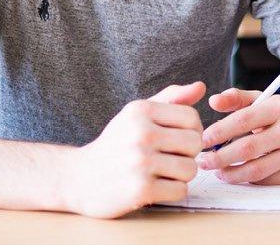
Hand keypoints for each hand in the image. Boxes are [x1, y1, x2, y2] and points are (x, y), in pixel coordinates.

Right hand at [62, 81, 207, 217]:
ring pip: (191, 169)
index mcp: (141, 110)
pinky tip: (154, 187)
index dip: (190, 131)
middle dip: (187, 154)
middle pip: (195, 143)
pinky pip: (180, 191)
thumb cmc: (116, 145)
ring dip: (180, 175)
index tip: (176, 140)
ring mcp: (140, 162)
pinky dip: (171, 192)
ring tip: (161, 173)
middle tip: (168, 159)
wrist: (78, 178)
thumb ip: (170, 99)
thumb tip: (201, 87)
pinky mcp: (141, 190)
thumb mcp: (137, 115)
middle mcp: (141, 133)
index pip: (192, 117)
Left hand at [197, 88, 279, 184]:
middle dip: (219, 157)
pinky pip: (267, 180)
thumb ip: (238, 98)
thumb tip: (213, 101)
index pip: (243, 120)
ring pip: (256, 170)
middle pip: (247, 149)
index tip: (202, 140)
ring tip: (218, 171)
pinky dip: (250, 179)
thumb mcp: (266, 100)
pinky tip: (240, 174)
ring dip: (231, 173)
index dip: (219, 132)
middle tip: (203, 161)